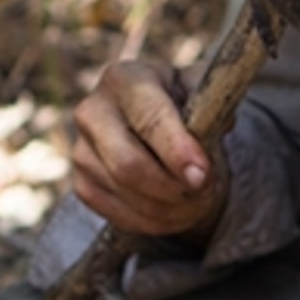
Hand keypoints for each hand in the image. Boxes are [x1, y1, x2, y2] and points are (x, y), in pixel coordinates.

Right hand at [69, 59, 227, 242]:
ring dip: (173, 208)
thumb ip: (212, 101)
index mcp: (124, 78)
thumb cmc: (182, 103)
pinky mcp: (82, 184)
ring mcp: (80, 150)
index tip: (202, 174)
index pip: (148, 119)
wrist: (155, 125)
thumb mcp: (200, 90)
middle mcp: (92, 111)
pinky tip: (177, 210)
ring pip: (129, 196)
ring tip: (199, 199)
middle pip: (129, 165)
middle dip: (174, 187)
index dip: (176, 150)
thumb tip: (219, 126)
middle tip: (205, 189)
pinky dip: (156, 222)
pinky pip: (120, 217)